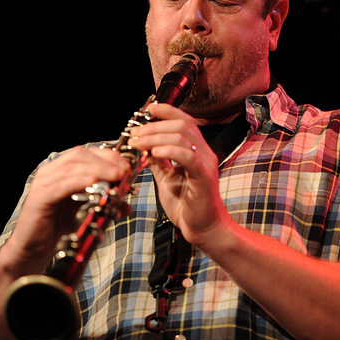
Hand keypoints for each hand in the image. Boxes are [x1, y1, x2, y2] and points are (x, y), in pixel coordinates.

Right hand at [4, 146, 130, 272]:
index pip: (86, 153)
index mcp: (60, 170)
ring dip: (99, 169)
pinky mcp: (39, 198)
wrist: (33, 250)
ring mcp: (43, 183)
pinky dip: (79, 181)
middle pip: (80, 155)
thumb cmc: (58, 229)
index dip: (108, 155)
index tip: (126, 165)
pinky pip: (61, 185)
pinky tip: (94, 182)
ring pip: (73, 167)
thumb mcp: (86, 213)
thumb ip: (104, 204)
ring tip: (117, 176)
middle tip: (124, 170)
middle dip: (106, 160)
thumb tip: (126, 205)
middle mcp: (50, 172)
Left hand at [129, 102, 231, 248]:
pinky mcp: (204, 177)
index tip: (148, 110)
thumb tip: (144, 147)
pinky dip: (169, 151)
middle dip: (154, 126)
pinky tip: (154, 154)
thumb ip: (158, 162)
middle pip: (181, 125)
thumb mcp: (166, 179)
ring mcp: (205, 163)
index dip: (167, 111)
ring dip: (155, 137)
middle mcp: (203, 153)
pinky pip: (187, 156)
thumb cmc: (187, 206)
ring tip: (138, 144)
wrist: (203, 230)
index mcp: (196, 151)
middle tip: (134, 134)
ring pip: (182, 137)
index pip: (184, 121)